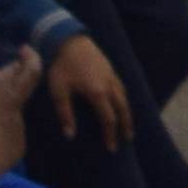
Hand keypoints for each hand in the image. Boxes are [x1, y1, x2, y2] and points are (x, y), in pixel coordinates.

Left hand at [44, 31, 133, 149]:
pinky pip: (122, 87)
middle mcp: (109, 85)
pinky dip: (124, 99)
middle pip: (123, 109)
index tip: (112, 148)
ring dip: (127, 112)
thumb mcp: (58, 91)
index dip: (111, 135)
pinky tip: (120, 101)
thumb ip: (65, 114)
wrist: (68, 39)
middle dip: (126, 125)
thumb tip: (70, 135)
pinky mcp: (110, 68)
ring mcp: (111, 75)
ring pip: (124, 97)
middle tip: (128, 138)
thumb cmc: (61, 66)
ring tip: (127, 123)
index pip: (109, 119)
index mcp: (98, 93)